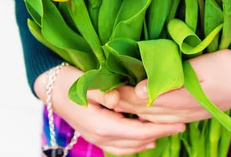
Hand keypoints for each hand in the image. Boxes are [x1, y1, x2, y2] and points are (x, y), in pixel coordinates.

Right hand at [35, 65, 184, 155]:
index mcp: (102, 125)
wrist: (50, 89)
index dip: (160, 129)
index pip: (138, 132)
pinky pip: (120, 147)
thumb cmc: (69, 82)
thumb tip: (117, 99)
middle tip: (180, 125)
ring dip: (148, 141)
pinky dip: (135, 144)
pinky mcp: (96, 136)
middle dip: (160, 134)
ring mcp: (97, 139)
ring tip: (167, 130)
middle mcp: (100, 136)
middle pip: (137, 142)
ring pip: (129, 148)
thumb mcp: (86, 82)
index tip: (179, 123)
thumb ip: (102, 91)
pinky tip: (146, 137)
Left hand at [114, 50, 230, 123]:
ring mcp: (192, 114)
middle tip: (108, 95)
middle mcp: (185, 111)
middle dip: (127, 104)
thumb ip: (170, 77)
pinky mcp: (197, 112)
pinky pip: (169, 119)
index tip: (109, 86)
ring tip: (120, 102)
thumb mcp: (200, 66)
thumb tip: (141, 86)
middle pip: (148, 111)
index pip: (145, 99)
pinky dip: (153, 116)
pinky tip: (146, 111)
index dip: (126, 94)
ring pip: (157, 118)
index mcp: (182, 97)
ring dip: (137, 111)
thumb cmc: (228, 63)